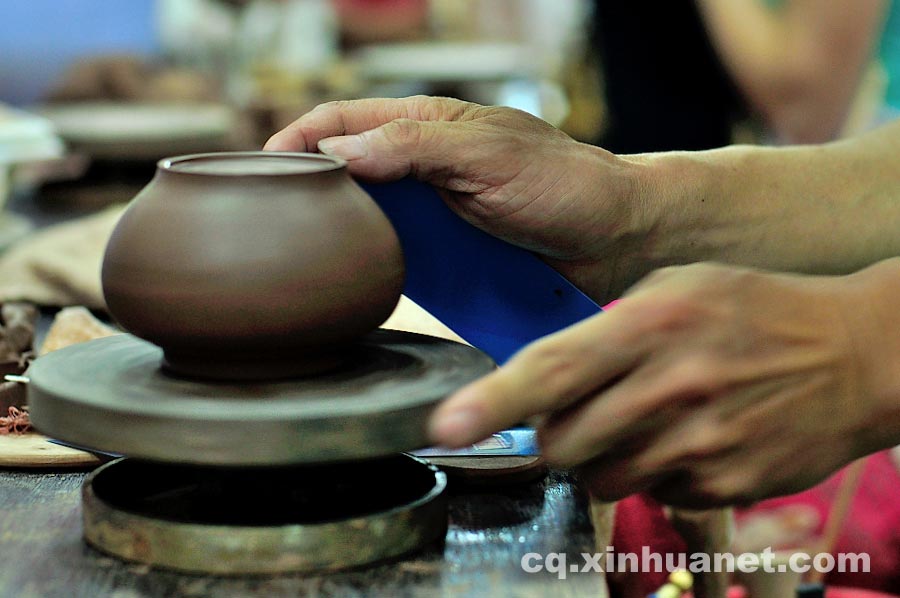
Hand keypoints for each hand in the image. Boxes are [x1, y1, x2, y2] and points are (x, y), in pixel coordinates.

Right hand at [266, 96, 650, 301]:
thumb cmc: (565, 183)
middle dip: (305, 192)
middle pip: (343, 175)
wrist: (617, 241)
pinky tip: (349, 286)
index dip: (297, 141)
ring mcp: (433, 218)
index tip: (260, 170)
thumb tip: (338, 153)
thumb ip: (415, 148)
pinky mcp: (448, 260)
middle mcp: (421, 171)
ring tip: (297, 260)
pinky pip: (395, 264)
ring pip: (364, 223)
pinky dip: (369, 271)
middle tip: (267, 222)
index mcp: (428, 129)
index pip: (343, 122)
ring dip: (334, 238)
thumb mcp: (488, 155)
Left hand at [429, 262, 897, 506]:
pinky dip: (655, 474)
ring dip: (601, 458)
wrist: (859, 355)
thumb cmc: (757, 309)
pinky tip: (688, 437)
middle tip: (576, 412)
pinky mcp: (726, 484)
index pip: (550, 371)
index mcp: (653, 324)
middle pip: (562, 441)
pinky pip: (655, 496)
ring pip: (601, 477)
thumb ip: (609, 326)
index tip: (444, 427)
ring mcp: (702, 442)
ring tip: (643, 420)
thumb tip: (544, 375)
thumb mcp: (680, 286)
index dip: (490, 403)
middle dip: (551, 435)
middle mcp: (672, 385)